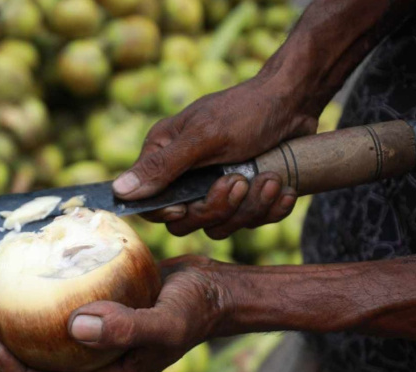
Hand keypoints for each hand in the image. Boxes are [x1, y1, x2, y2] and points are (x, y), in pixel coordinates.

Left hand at [0, 256, 231, 371]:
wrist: (219, 291)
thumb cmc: (197, 309)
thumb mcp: (165, 322)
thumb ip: (126, 328)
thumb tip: (74, 328)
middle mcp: (104, 360)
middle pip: (46, 361)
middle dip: (11, 342)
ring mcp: (106, 337)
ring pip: (55, 333)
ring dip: (27, 316)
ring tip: (3, 289)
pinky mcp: (109, 311)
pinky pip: (71, 305)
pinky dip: (51, 293)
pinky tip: (40, 267)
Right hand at [114, 76, 318, 238]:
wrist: (296, 101)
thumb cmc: (247, 111)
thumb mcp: (202, 138)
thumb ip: (161, 167)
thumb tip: (119, 191)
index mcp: (165, 155)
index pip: (150, 204)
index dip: (167, 212)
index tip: (186, 206)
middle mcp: (186, 175)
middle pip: (186, 221)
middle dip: (218, 207)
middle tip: (240, 180)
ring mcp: (215, 187)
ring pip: (220, 226)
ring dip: (250, 207)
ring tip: (269, 179)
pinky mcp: (245, 196)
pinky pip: (249, 222)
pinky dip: (271, 208)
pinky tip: (283, 187)